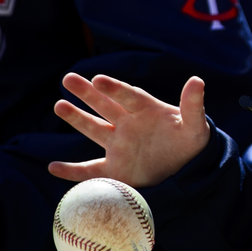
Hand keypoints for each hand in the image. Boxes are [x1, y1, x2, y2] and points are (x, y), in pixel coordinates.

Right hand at [48, 73, 210, 187]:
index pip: (128, 96)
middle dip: (86, 93)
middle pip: (104, 106)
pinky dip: (72, 172)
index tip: (98, 79)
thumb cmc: (191, 142)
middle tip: (68, 78)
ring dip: (76, 119)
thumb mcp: (196, 126)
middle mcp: (128, 124)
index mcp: (146, 110)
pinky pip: (90, 171)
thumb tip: (197, 80)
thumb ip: (194, 105)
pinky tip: (53, 167)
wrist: (188, 169)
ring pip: (94, 130)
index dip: (114, 88)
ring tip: (59, 105)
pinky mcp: (116, 170)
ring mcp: (119, 145)